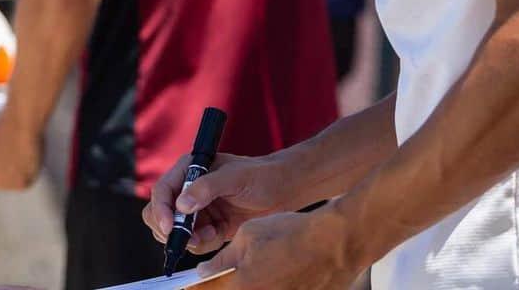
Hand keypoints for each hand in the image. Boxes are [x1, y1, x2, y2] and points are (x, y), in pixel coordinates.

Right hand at [143, 152, 290, 254]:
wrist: (281, 191)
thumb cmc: (259, 175)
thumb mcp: (234, 177)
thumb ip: (207, 188)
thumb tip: (181, 205)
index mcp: (189, 170)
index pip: (163, 190)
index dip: (162, 210)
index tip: (170, 227)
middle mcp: (189, 189)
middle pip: (160, 212)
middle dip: (171, 229)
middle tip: (188, 237)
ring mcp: (198, 209)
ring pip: (176, 232)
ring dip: (190, 239)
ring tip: (212, 233)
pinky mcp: (208, 226)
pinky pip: (195, 242)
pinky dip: (203, 244)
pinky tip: (219, 234)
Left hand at [195, 208, 360, 289]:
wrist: (334, 244)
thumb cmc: (291, 234)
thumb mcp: (248, 235)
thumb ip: (224, 258)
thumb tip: (204, 272)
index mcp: (241, 286)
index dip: (194, 289)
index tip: (184, 287)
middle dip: (220, 285)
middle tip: (217, 275)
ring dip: (244, 284)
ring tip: (256, 267)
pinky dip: (266, 284)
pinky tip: (273, 272)